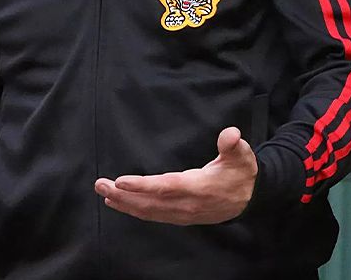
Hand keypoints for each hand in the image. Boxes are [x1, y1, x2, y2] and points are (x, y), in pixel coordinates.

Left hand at [93, 127, 257, 225]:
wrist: (249, 200)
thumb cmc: (241, 174)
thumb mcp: (242, 156)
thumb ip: (233, 144)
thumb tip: (231, 134)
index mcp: (199, 187)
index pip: (166, 187)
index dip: (143, 186)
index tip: (121, 181)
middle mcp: (187, 204)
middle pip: (150, 202)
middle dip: (123, 195)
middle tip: (100, 185)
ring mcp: (182, 213)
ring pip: (148, 211)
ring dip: (124, 203)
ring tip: (103, 193)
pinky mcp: (179, 217)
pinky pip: (153, 215)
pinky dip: (134, 210)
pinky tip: (119, 203)